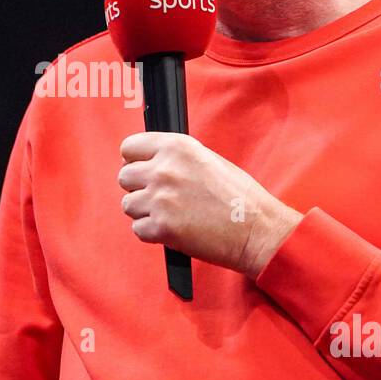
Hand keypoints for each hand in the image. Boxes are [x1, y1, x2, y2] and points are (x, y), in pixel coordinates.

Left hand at [118, 132, 303, 278]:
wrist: (256, 229)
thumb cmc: (239, 196)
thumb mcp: (207, 159)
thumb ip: (175, 158)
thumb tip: (148, 162)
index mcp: (176, 147)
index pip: (129, 147)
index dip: (133, 160)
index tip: (140, 169)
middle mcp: (164, 170)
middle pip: (124, 177)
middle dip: (138, 188)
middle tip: (159, 197)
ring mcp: (161, 199)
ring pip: (128, 205)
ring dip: (144, 212)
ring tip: (170, 215)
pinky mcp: (161, 228)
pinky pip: (138, 229)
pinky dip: (152, 233)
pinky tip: (173, 230)